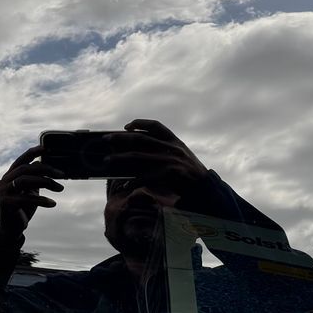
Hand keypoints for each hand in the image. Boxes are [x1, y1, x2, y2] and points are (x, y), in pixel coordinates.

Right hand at [0, 145, 64, 237]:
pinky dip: (41, 200)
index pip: (20, 161)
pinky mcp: (6, 203)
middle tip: (62, 174)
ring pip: (25, 180)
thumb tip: (48, 167)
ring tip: (60, 188)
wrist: (11, 230)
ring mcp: (3, 192)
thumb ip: (36, 180)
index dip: (32, 153)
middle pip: (25, 169)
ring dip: (46, 182)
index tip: (46, 148)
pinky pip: (26, 198)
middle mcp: (4, 181)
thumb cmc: (22, 209)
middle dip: (45, 169)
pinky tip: (52, 203)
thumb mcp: (31, 192)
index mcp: (9, 176)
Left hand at [96, 118, 212, 199]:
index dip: (140, 123)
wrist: (206, 189)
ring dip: (120, 158)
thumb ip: (163, 150)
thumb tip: (135, 151)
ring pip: (138, 157)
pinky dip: (133, 181)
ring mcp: (170, 161)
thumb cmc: (189, 174)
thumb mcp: (180, 156)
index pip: (156, 126)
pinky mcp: (169, 175)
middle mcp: (172, 148)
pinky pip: (145, 177)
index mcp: (175, 141)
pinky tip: (124, 184)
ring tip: (106, 161)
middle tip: (106, 139)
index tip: (126, 126)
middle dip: (121, 138)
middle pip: (141, 139)